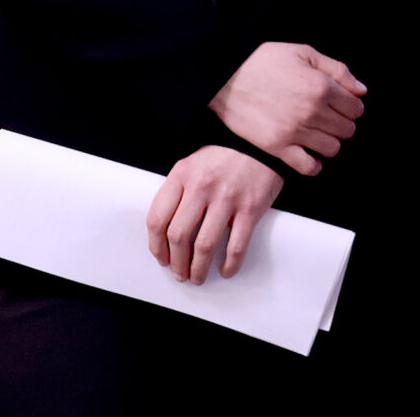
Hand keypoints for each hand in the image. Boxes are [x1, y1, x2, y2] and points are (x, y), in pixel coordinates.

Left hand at [146, 146, 282, 283]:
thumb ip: (179, 191)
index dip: (156, 246)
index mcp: (183, 174)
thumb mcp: (194, 163)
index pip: (157, 218)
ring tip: (198, 277)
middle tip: (180, 273)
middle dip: (176, 262)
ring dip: (198, 269)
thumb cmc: (226, 154)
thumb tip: (167, 230)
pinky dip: (229, 264)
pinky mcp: (251, 208)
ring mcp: (228, 198)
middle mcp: (202, 186)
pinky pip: (236, 245)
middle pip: (178, 236)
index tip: (161, 258)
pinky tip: (226, 270)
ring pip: (204, 245)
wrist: (263, 141)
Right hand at [210, 42, 364, 176]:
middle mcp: (312, 112)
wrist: (225, 76)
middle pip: (346, 130)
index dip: (352, 106)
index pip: (356, 108)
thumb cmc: (264, 61)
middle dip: (343, 123)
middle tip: (330, 118)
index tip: (343, 105)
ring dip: (330, 142)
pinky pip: (307, 167)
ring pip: (332, 148)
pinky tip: (310, 154)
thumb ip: (338, 70)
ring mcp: (294, 132)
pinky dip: (314, 164)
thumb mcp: (304, 52)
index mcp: (321, 87)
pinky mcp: (277, 147)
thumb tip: (361, 90)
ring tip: (319, 133)